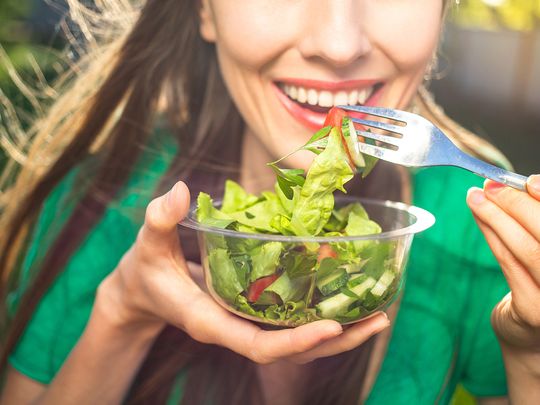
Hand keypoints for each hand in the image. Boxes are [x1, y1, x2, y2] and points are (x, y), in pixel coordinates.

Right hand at [97, 181, 389, 363]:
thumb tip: (180, 192)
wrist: (144, 291)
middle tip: (379, 319)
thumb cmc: (147, 270)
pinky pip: (292, 321)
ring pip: (297, 341)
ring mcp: (245, 324)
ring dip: (339, 331)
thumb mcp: (147, 244)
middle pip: (291, 351)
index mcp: (210, 321)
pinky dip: (320, 312)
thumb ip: (160, 220)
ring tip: (378, 313)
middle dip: (336, 341)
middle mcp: (234, 329)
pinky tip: (347, 294)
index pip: (257, 345)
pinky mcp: (252, 313)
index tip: (332, 327)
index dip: (295, 341)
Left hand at [466, 175, 539, 349]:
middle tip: (491, 186)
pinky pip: (509, 263)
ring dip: (496, 216)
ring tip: (475, 196)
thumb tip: (518, 186)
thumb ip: (538, 224)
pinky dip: (492, 235)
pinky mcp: (534, 310)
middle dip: (517, 204)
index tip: (529, 182)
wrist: (534, 341)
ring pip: (527, 247)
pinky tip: (479, 217)